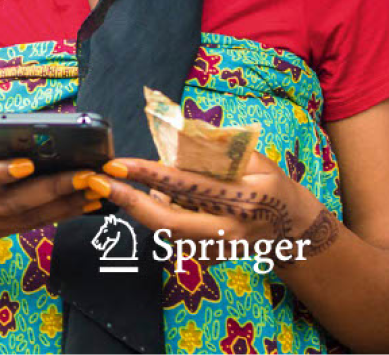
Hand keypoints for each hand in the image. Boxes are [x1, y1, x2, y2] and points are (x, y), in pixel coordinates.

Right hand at [0, 117, 105, 250]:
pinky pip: (33, 225)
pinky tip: (84, 203)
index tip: (28, 165)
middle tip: (86, 175)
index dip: (0, 173)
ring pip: (27, 217)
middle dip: (52, 188)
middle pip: (12, 201)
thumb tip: (25, 125)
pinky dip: (60, 214)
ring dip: (64, 204)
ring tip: (94, 189)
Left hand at [101, 153, 319, 246]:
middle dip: (128, 202)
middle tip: (96, 181)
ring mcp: (218, 250)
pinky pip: (171, 236)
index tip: (115, 164)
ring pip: (164, 230)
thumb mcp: (253, 160)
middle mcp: (229, 230)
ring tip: (133, 183)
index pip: (186, 186)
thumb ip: (215, 148)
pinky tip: (162, 201)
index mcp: (244, 199)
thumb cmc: (270, 185)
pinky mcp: (208, 260)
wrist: (292, 229)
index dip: (147, 174)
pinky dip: (159, 215)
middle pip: (168, 223)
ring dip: (142, 206)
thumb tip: (172, 129)